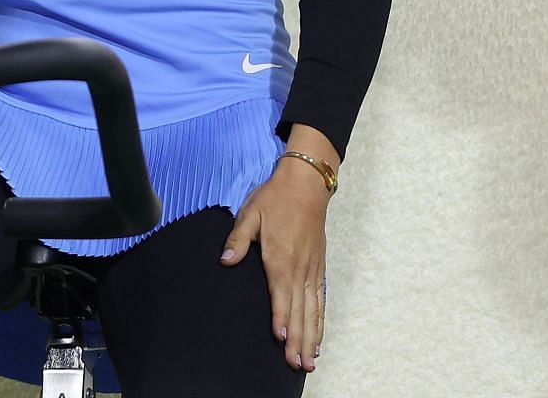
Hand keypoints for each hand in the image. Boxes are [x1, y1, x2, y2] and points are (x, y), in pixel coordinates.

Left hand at [222, 137, 334, 372]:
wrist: (307, 183)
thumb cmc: (275, 198)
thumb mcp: (251, 213)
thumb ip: (238, 239)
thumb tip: (225, 259)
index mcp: (280, 257)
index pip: (281, 293)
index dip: (282, 317)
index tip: (282, 339)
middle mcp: (299, 267)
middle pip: (300, 309)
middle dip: (299, 338)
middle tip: (297, 364)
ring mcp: (312, 268)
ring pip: (313, 308)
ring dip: (311, 335)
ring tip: (310, 360)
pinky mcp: (318, 266)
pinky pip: (321, 298)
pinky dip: (321, 319)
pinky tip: (319, 337)